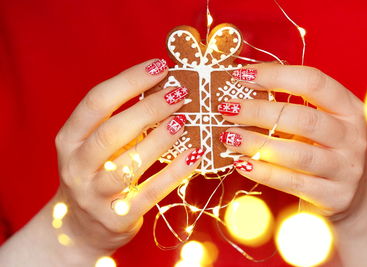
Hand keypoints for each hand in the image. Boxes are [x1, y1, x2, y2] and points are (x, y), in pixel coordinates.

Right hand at [54, 59, 201, 253]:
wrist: (81, 228)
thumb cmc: (96, 174)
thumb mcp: (95, 146)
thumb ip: (119, 122)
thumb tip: (163, 89)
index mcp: (69, 140)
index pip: (96, 102)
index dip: (129, 81)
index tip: (159, 66)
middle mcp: (77, 167)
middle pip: (112, 132)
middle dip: (149, 109)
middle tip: (179, 94)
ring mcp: (94, 196)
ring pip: (129, 164)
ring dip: (160, 140)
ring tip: (183, 120)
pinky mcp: (117, 218)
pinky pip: (151, 192)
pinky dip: (175, 172)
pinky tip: (194, 154)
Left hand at [220, 63, 366, 218]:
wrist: (356, 194)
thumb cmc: (326, 149)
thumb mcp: (319, 124)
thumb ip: (289, 108)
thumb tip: (241, 91)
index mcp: (348, 108)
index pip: (313, 82)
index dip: (275, 75)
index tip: (241, 75)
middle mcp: (351, 136)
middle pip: (302, 118)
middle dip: (258, 111)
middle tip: (227, 109)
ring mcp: (344, 169)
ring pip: (296, 154)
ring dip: (256, 143)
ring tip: (228, 136)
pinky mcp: (332, 196)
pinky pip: (291, 182)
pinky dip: (263, 172)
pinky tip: (240, 163)